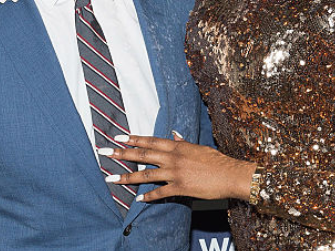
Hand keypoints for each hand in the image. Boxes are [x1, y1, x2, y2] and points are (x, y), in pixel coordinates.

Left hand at [102, 135, 255, 202]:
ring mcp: (175, 173)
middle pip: (142, 154)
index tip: (118, 137)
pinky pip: (159, 193)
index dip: (133, 139)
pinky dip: (148, 196)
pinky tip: (138, 199)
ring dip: (126, 177)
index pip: (150, 141)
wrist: (230, 174)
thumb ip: (183, 142)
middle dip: (121, 154)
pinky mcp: (179, 188)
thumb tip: (174, 134)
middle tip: (104, 152)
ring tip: (111, 179)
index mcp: (177, 146)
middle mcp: (172, 158)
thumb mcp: (198, 147)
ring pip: (145, 174)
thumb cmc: (216, 160)